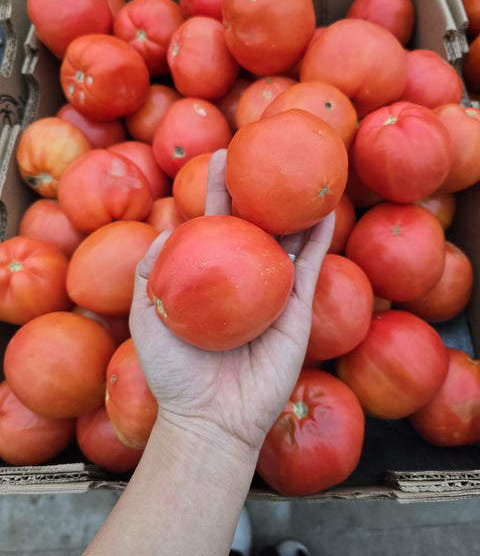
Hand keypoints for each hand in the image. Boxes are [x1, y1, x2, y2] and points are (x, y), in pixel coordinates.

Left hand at [129, 148, 334, 459]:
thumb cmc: (174, 372)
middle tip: (263, 149)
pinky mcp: (297, 308)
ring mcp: (272, 290)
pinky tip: (322, 210)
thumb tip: (165, 228)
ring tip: (302, 170)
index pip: (215, 221)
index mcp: (208, 275)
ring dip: (294, 206)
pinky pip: (311, 267)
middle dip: (258, 186)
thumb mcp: (148, 315)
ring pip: (287, 238)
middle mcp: (242, 276)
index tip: (221, 155)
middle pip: (254, 222)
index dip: (218, 189)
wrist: (209, 418)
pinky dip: (319, 239)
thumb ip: (150, 270)